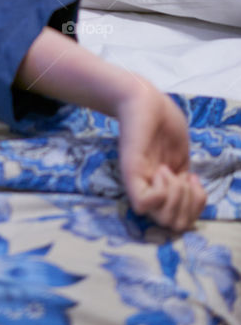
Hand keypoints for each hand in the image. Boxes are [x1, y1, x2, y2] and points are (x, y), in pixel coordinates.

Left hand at [115, 79, 206, 231]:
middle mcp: (150, 190)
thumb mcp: (181, 155)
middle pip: (175, 226)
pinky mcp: (130, 172)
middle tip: (182, 178)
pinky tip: (162, 170)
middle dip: (189, 205)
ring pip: (163, 219)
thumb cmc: (163, 121)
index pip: (183, 221)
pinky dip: (161, 192)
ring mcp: (139, 183)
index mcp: (164, 188)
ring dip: (176, 196)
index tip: (193, 180)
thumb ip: (184, 177)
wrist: (144, 98)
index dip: (196, 206)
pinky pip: (145, 204)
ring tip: (169, 170)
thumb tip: (189, 192)